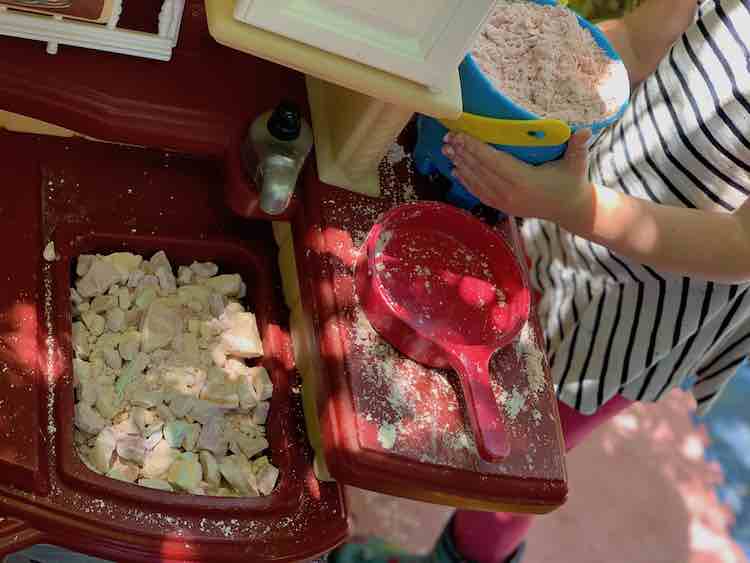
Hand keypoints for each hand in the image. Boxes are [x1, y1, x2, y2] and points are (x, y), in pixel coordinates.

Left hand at [441, 130, 593, 223]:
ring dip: (460, 165)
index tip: (462, 135)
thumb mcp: (577, 163)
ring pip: (476, 182)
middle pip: (481, 171)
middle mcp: (511, 194)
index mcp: (525, 181)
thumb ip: (578, 146)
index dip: (477, 149)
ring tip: (446, 149)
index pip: (495, 162)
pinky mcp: (502, 206)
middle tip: (448, 137)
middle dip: (463, 153)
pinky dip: (466, 181)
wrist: (569, 209)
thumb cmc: (572, 181)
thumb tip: (585, 130)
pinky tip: (455, 169)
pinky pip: (479, 193)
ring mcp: (504, 202)